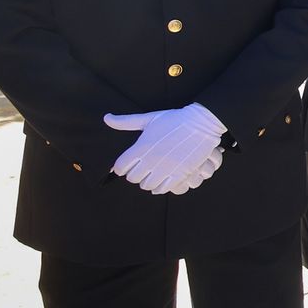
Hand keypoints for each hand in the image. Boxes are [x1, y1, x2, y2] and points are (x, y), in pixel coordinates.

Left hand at [104, 103, 226, 193]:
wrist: (201, 124)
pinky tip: (163, 180)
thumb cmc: (174, 119)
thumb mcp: (149, 118)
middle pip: (133, 178)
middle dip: (135, 174)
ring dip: (148, 181)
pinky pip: (163, 189)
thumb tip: (106, 118)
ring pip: (147, 185)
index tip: (128, 163)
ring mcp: (165, 168)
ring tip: (153, 174)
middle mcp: (151, 160)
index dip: (122, 166)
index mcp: (141, 147)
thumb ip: (126, 122)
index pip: (120, 167)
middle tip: (143, 168)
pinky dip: (161, 187)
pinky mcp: (180, 174)